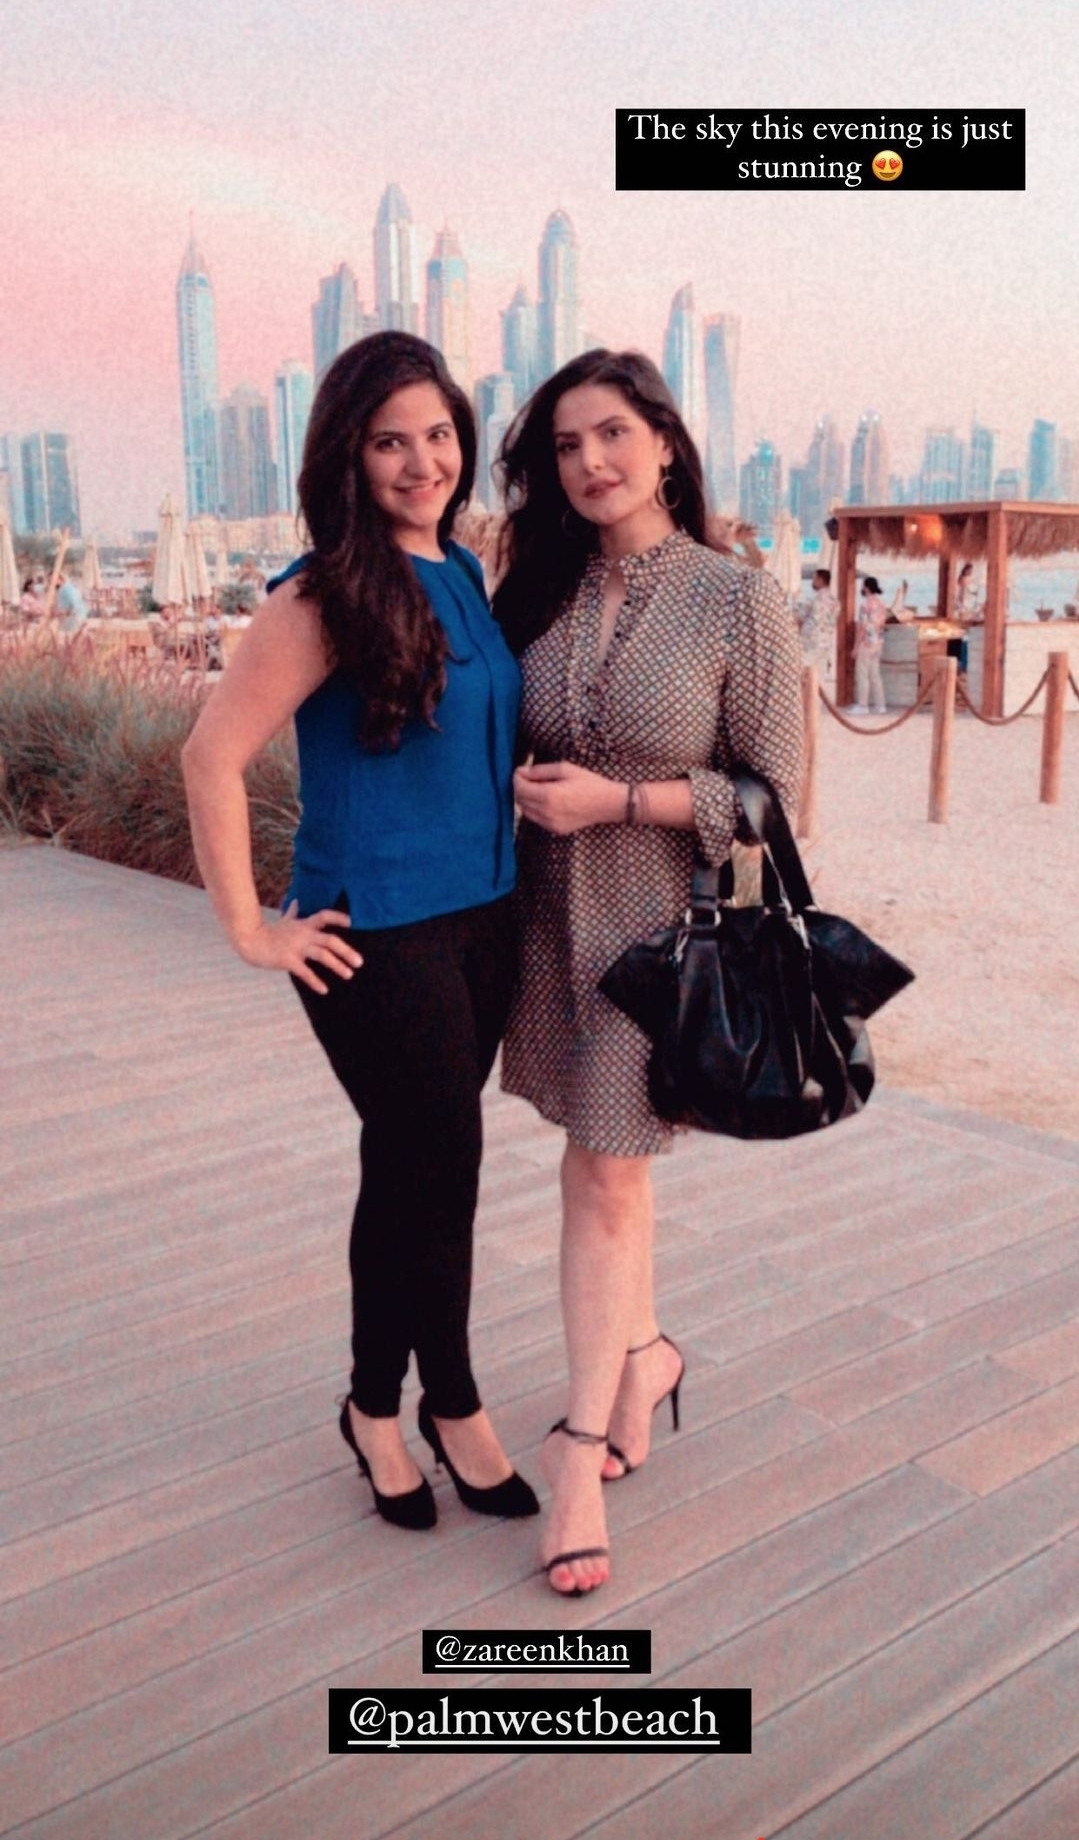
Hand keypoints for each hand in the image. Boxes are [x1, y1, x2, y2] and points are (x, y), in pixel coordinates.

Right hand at [233, 902, 361, 994]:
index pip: (325, 916)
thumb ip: (293, 912)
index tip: (353, 923)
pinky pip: (305, 971)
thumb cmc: (268, 932)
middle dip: (346, 951)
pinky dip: (315, 981)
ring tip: (349, 975)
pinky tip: (324, 990)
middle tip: (360, 962)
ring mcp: (296, 947)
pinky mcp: (287, 960)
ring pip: (322, 955)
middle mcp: (303, 935)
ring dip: (337, 966)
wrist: (249, 940)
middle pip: (330, 940)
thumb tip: (296, 901)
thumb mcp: (283, 921)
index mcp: (304, 925)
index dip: (339, 918)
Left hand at [514, 761, 624, 834]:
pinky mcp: (556, 830)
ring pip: (526, 811)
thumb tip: (522, 772)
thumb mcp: (565, 769)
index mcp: (549, 795)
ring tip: (536, 788)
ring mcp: (551, 823)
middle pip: (520, 800)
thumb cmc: (588, 783)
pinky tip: (546, 801)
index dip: (517, 778)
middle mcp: (547, 812)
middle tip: (528, 778)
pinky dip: (535, 809)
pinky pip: (536, 819)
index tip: (520, 771)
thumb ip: (540, 770)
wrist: (608, 804)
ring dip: (526, 799)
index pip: (520, 788)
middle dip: (520, 788)